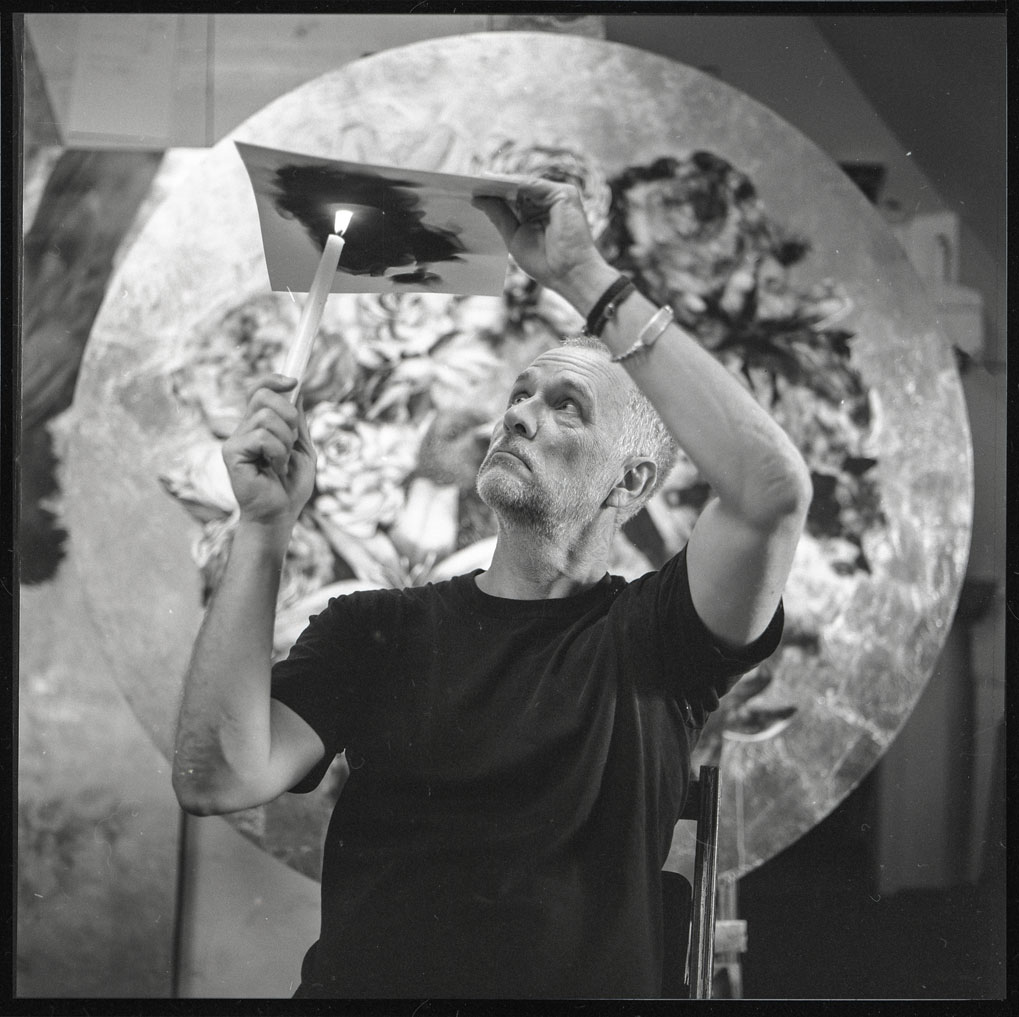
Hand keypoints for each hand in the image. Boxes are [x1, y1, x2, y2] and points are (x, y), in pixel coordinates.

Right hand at [222, 375, 315, 526]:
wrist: (281, 515)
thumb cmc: (290, 487)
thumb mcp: (302, 448)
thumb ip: (297, 422)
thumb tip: (297, 390)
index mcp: (259, 426)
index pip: (258, 390)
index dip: (273, 379)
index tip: (294, 382)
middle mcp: (244, 429)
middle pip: (263, 395)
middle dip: (288, 414)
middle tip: (291, 443)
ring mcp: (236, 440)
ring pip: (267, 417)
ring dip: (285, 442)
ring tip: (281, 464)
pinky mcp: (231, 453)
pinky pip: (262, 437)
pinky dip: (277, 453)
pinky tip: (274, 470)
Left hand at [473, 178, 615, 309]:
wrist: (568, 274)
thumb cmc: (544, 262)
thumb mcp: (513, 236)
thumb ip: (499, 215)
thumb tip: (477, 198)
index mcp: (534, 214)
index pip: (511, 200)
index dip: (492, 196)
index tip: (470, 192)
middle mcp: (546, 203)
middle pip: (517, 189)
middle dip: (495, 186)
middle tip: (469, 182)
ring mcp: (556, 197)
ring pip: (524, 185)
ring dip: (502, 182)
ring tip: (480, 181)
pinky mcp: (564, 193)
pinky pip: (535, 184)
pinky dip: (516, 183)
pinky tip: (498, 183)